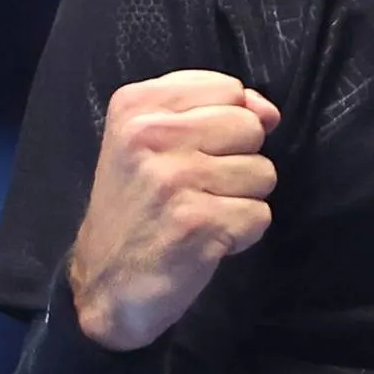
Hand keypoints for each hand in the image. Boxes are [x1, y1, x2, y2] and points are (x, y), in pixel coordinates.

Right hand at [66, 71, 281, 351]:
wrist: (104, 284)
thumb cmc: (135, 209)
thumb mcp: (151, 142)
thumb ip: (210, 111)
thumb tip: (268, 112)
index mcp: (136, 105)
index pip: (229, 89)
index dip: (226, 125)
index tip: (193, 153)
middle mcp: (150, 135)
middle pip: (251, 128)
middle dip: (238, 161)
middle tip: (196, 188)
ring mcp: (173, 178)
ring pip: (262, 172)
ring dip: (240, 200)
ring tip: (199, 213)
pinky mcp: (196, 221)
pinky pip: (259, 215)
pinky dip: (240, 235)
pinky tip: (204, 240)